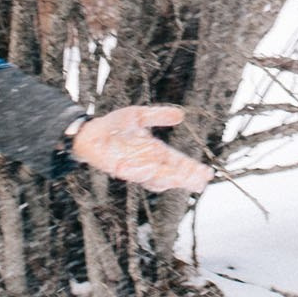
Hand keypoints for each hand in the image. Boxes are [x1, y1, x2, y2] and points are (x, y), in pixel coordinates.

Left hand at [70, 106, 210, 194]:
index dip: (192, 168)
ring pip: (157, 179)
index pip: (178, 162)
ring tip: (183, 180)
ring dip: (170, 180)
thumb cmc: (114, 124)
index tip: (207, 173)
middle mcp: (148, 162)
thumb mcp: (139, 116)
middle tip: (201, 182)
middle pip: (172, 174)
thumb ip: (158, 115)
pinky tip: (155, 173)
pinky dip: (145, 174)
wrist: (91, 132)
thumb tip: (181, 114)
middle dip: (186, 177)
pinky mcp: (121, 170)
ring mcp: (136, 168)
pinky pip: (136, 175)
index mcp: (155, 151)